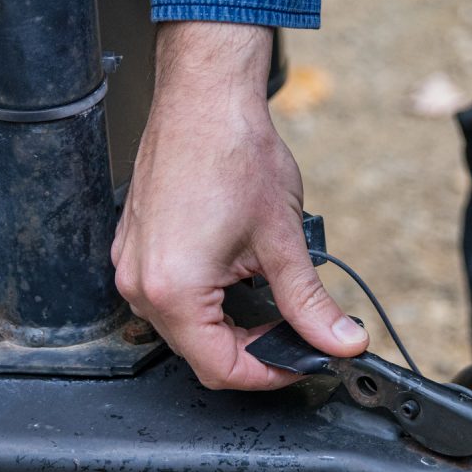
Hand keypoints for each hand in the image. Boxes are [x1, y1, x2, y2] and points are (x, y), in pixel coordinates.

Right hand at [112, 23, 368, 388]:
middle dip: (253, 352)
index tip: (303, 363)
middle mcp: (141, 285)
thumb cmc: (233, 153)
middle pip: (200, 354)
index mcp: (173, 291)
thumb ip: (310, 304)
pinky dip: (208, 303)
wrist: (205, 97)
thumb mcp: (283, 242)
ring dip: (231, 327)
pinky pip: (169, 298)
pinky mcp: (135, 248)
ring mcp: (132, 266)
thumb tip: (340, 341)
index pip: (222, 368)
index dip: (270, 374)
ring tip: (272, 306)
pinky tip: (239, 282)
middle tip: (296, 336)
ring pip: (185, 329)